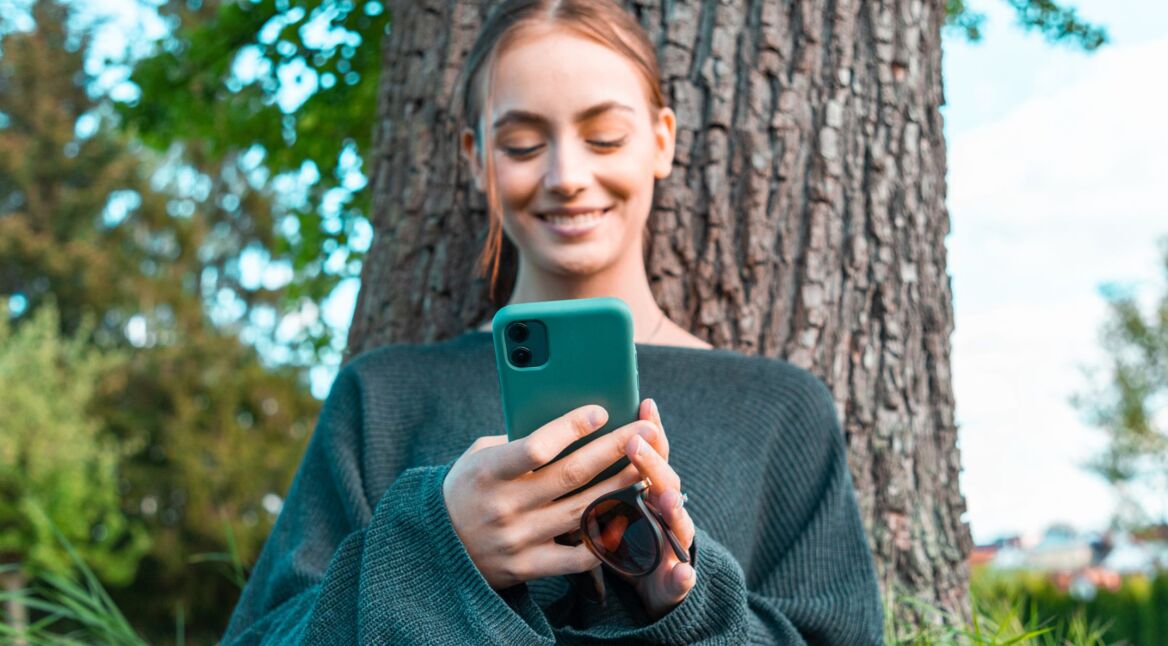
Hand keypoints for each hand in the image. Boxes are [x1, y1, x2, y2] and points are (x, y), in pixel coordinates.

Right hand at [442, 404, 657, 589]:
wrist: (434, 547)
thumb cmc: (465, 489)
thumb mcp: (478, 457)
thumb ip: (517, 443)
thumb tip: (568, 426)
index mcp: (488, 472)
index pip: (537, 447)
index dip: (572, 428)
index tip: (601, 412)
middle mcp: (504, 506)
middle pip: (572, 476)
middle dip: (614, 449)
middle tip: (645, 431)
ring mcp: (517, 540)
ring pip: (583, 512)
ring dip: (619, 488)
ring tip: (645, 467)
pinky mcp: (527, 567)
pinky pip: (576, 557)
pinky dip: (604, 539)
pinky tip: (625, 518)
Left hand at [617, 399, 696, 619]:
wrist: (655, 589)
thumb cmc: (625, 539)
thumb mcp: (613, 505)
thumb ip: (605, 478)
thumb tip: (571, 437)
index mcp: (652, 491)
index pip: (654, 456)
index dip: (652, 430)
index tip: (644, 404)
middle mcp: (668, 513)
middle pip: (666, 484)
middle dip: (652, 464)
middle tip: (635, 442)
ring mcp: (675, 544)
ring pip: (680, 524)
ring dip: (674, 511)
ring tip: (666, 499)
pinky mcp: (676, 579)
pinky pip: (679, 578)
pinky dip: (682, 576)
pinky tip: (683, 573)